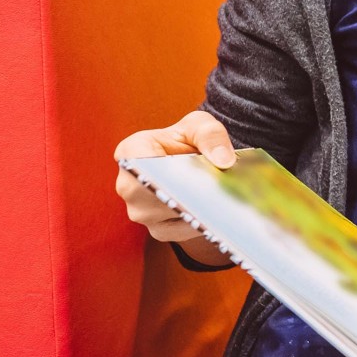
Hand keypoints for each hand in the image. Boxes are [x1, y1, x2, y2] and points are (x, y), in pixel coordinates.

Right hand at [114, 110, 236, 243]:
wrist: (190, 160)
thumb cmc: (189, 139)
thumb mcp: (201, 125)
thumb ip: (211, 135)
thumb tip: (224, 160)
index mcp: (130, 154)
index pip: (145, 166)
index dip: (174, 172)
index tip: (200, 174)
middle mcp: (128, 187)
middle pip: (164, 195)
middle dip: (196, 192)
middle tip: (226, 188)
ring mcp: (141, 213)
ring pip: (177, 215)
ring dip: (204, 207)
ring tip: (228, 196)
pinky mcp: (159, 231)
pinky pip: (185, 230)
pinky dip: (206, 222)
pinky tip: (223, 211)